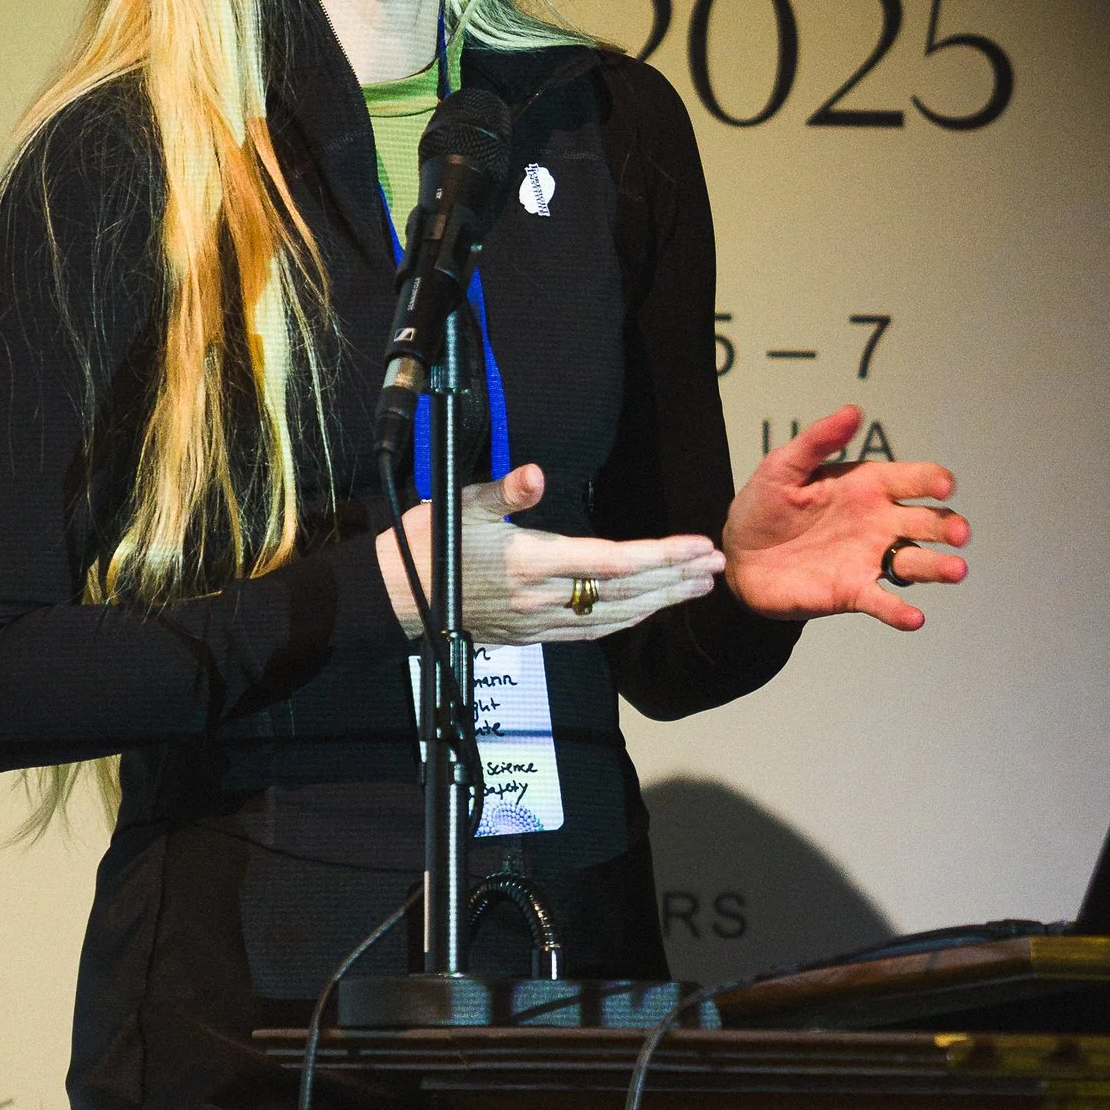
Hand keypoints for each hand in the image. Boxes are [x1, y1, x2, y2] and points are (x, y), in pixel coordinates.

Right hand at [376, 464, 722, 643]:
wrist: (393, 599)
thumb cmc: (427, 546)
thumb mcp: (459, 504)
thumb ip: (504, 491)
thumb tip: (535, 474)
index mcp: (530, 563)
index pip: (613, 562)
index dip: (661, 556)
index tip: (697, 546)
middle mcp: (541, 598)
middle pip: (627, 592)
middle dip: (676, 578)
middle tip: (716, 565)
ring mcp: (538, 622)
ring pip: (616, 616)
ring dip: (661, 601)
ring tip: (698, 585)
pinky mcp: (531, 635)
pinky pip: (591, 632)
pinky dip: (627, 620)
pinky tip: (649, 611)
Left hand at [721, 407, 969, 629]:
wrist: (738, 558)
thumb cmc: (763, 506)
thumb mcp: (784, 466)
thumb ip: (818, 440)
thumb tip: (853, 411)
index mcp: (868, 486)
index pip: (913, 480)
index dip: (933, 481)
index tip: (944, 486)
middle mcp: (879, 522)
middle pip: (927, 522)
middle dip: (948, 526)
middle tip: (960, 533)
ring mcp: (869, 558)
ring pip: (916, 562)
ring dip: (939, 567)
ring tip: (956, 570)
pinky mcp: (853, 592)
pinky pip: (883, 602)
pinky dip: (900, 612)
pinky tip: (914, 619)